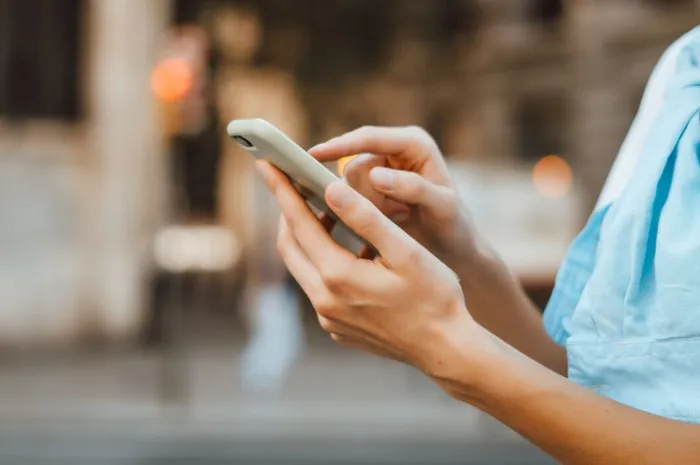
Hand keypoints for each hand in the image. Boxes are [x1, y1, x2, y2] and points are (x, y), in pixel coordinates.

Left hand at [256, 159, 479, 373]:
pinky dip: (321, 262)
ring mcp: (329, 319)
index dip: (283, 190)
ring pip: (303, 268)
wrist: (445, 348)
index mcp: (339, 276)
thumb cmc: (434, 297)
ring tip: (323, 212)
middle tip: (293, 185)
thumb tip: (331, 188)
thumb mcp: (405, 251)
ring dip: (307, 238)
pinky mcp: (337, 328)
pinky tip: (343, 250)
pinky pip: (317, 288)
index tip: (267, 164)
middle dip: (289, 213)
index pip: (299, 223)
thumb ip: (366, 218)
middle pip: (291, 247)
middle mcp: (325, 301)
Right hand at [310, 126, 478, 266]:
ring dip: (363, 207)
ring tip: (396, 218)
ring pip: (349, 185)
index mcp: (414, 143)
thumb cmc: (455, 225)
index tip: (313, 156)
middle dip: (361, 194)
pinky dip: (360, 213)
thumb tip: (376, 174)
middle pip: (354, 165)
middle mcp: (395, 151)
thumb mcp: (442, 206)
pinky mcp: (372, 190)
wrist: (455, 249)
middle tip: (390, 214)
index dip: (340, 146)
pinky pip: (350, 199)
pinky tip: (383, 222)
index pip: (369, 138)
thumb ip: (413, 188)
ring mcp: (382, 170)